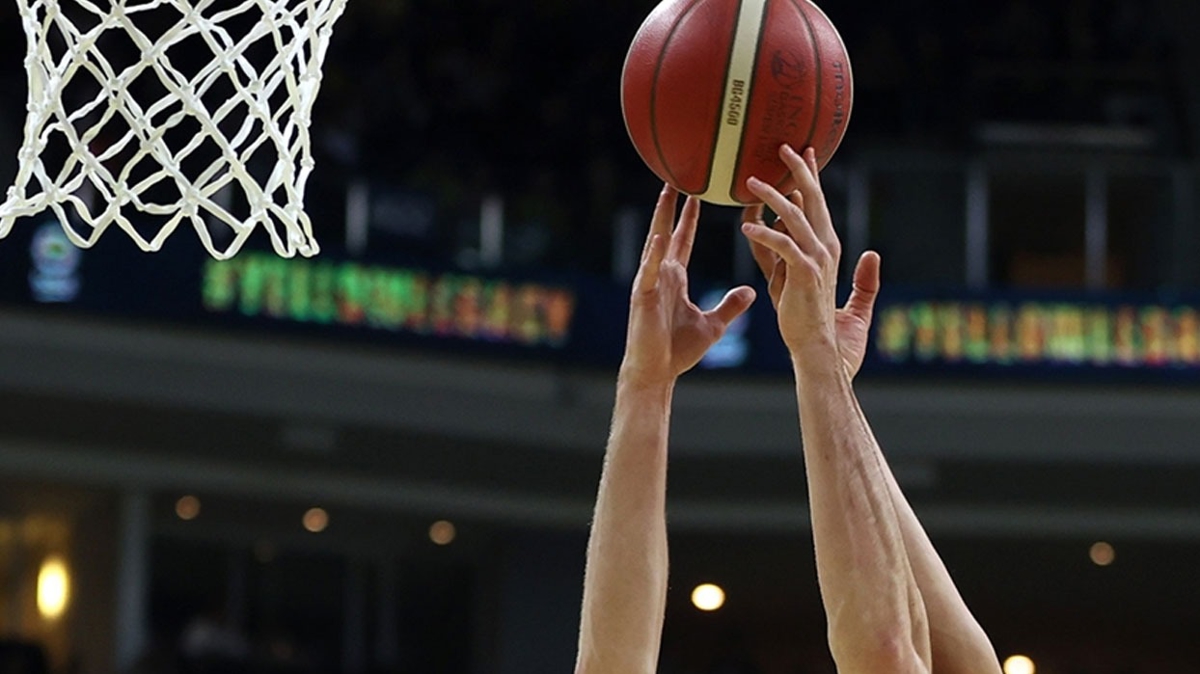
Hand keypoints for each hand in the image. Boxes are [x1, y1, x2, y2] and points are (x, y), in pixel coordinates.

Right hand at [620, 185, 756, 389]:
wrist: (657, 373)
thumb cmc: (678, 351)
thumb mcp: (714, 325)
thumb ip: (730, 305)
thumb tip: (750, 292)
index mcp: (674, 278)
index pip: (683, 240)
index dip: (688, 217)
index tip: (695, 194)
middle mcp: (660, 275)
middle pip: (667, 232)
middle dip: (671, 205)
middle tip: (676, 177)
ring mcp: (650, 283)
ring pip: (655, 244)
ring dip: (661, 218)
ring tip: (666, 192)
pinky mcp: (644, 297)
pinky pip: (650, 272)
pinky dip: (654, 255)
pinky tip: (660, 237)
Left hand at [740, 146, 880, 376]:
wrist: (821, 354)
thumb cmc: (819, 327)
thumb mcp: (812, 288)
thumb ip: (806, 261)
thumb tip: (856, 250)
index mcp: (828, 248)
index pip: (817, 206)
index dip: (810, 179)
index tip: (803, 154)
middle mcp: (826, 248)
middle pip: (812, 200)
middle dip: (799, 171)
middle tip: (783, 146)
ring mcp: (817, 260)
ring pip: (794, 217)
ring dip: (772, 196)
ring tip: (749, 180)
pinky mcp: (804, 274)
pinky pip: (782, 246)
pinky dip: (764, 235)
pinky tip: (746, 227)